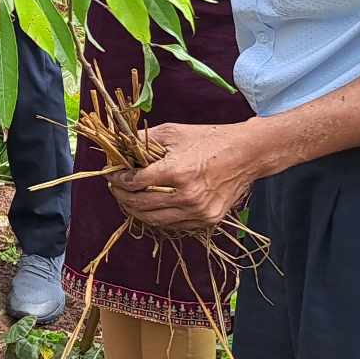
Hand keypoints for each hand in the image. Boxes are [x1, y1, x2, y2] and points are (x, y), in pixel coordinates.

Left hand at [108, 121, 263, 232]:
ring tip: (129, 201)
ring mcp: (199, 211)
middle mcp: (188, 196)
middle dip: (122, 197)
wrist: (247, 154)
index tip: (112, 176)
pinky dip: (159, 217)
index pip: (136, 182)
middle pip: (141, 205)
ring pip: (155, 220)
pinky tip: (151, 207)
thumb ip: (144, 139)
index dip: (118, 180)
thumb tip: (118, 145)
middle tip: (115, 189)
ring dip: (137, 211)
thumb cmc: (209, 139)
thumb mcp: (173, 132)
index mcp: (178, 172)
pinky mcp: (208, 220)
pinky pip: (175, 225)